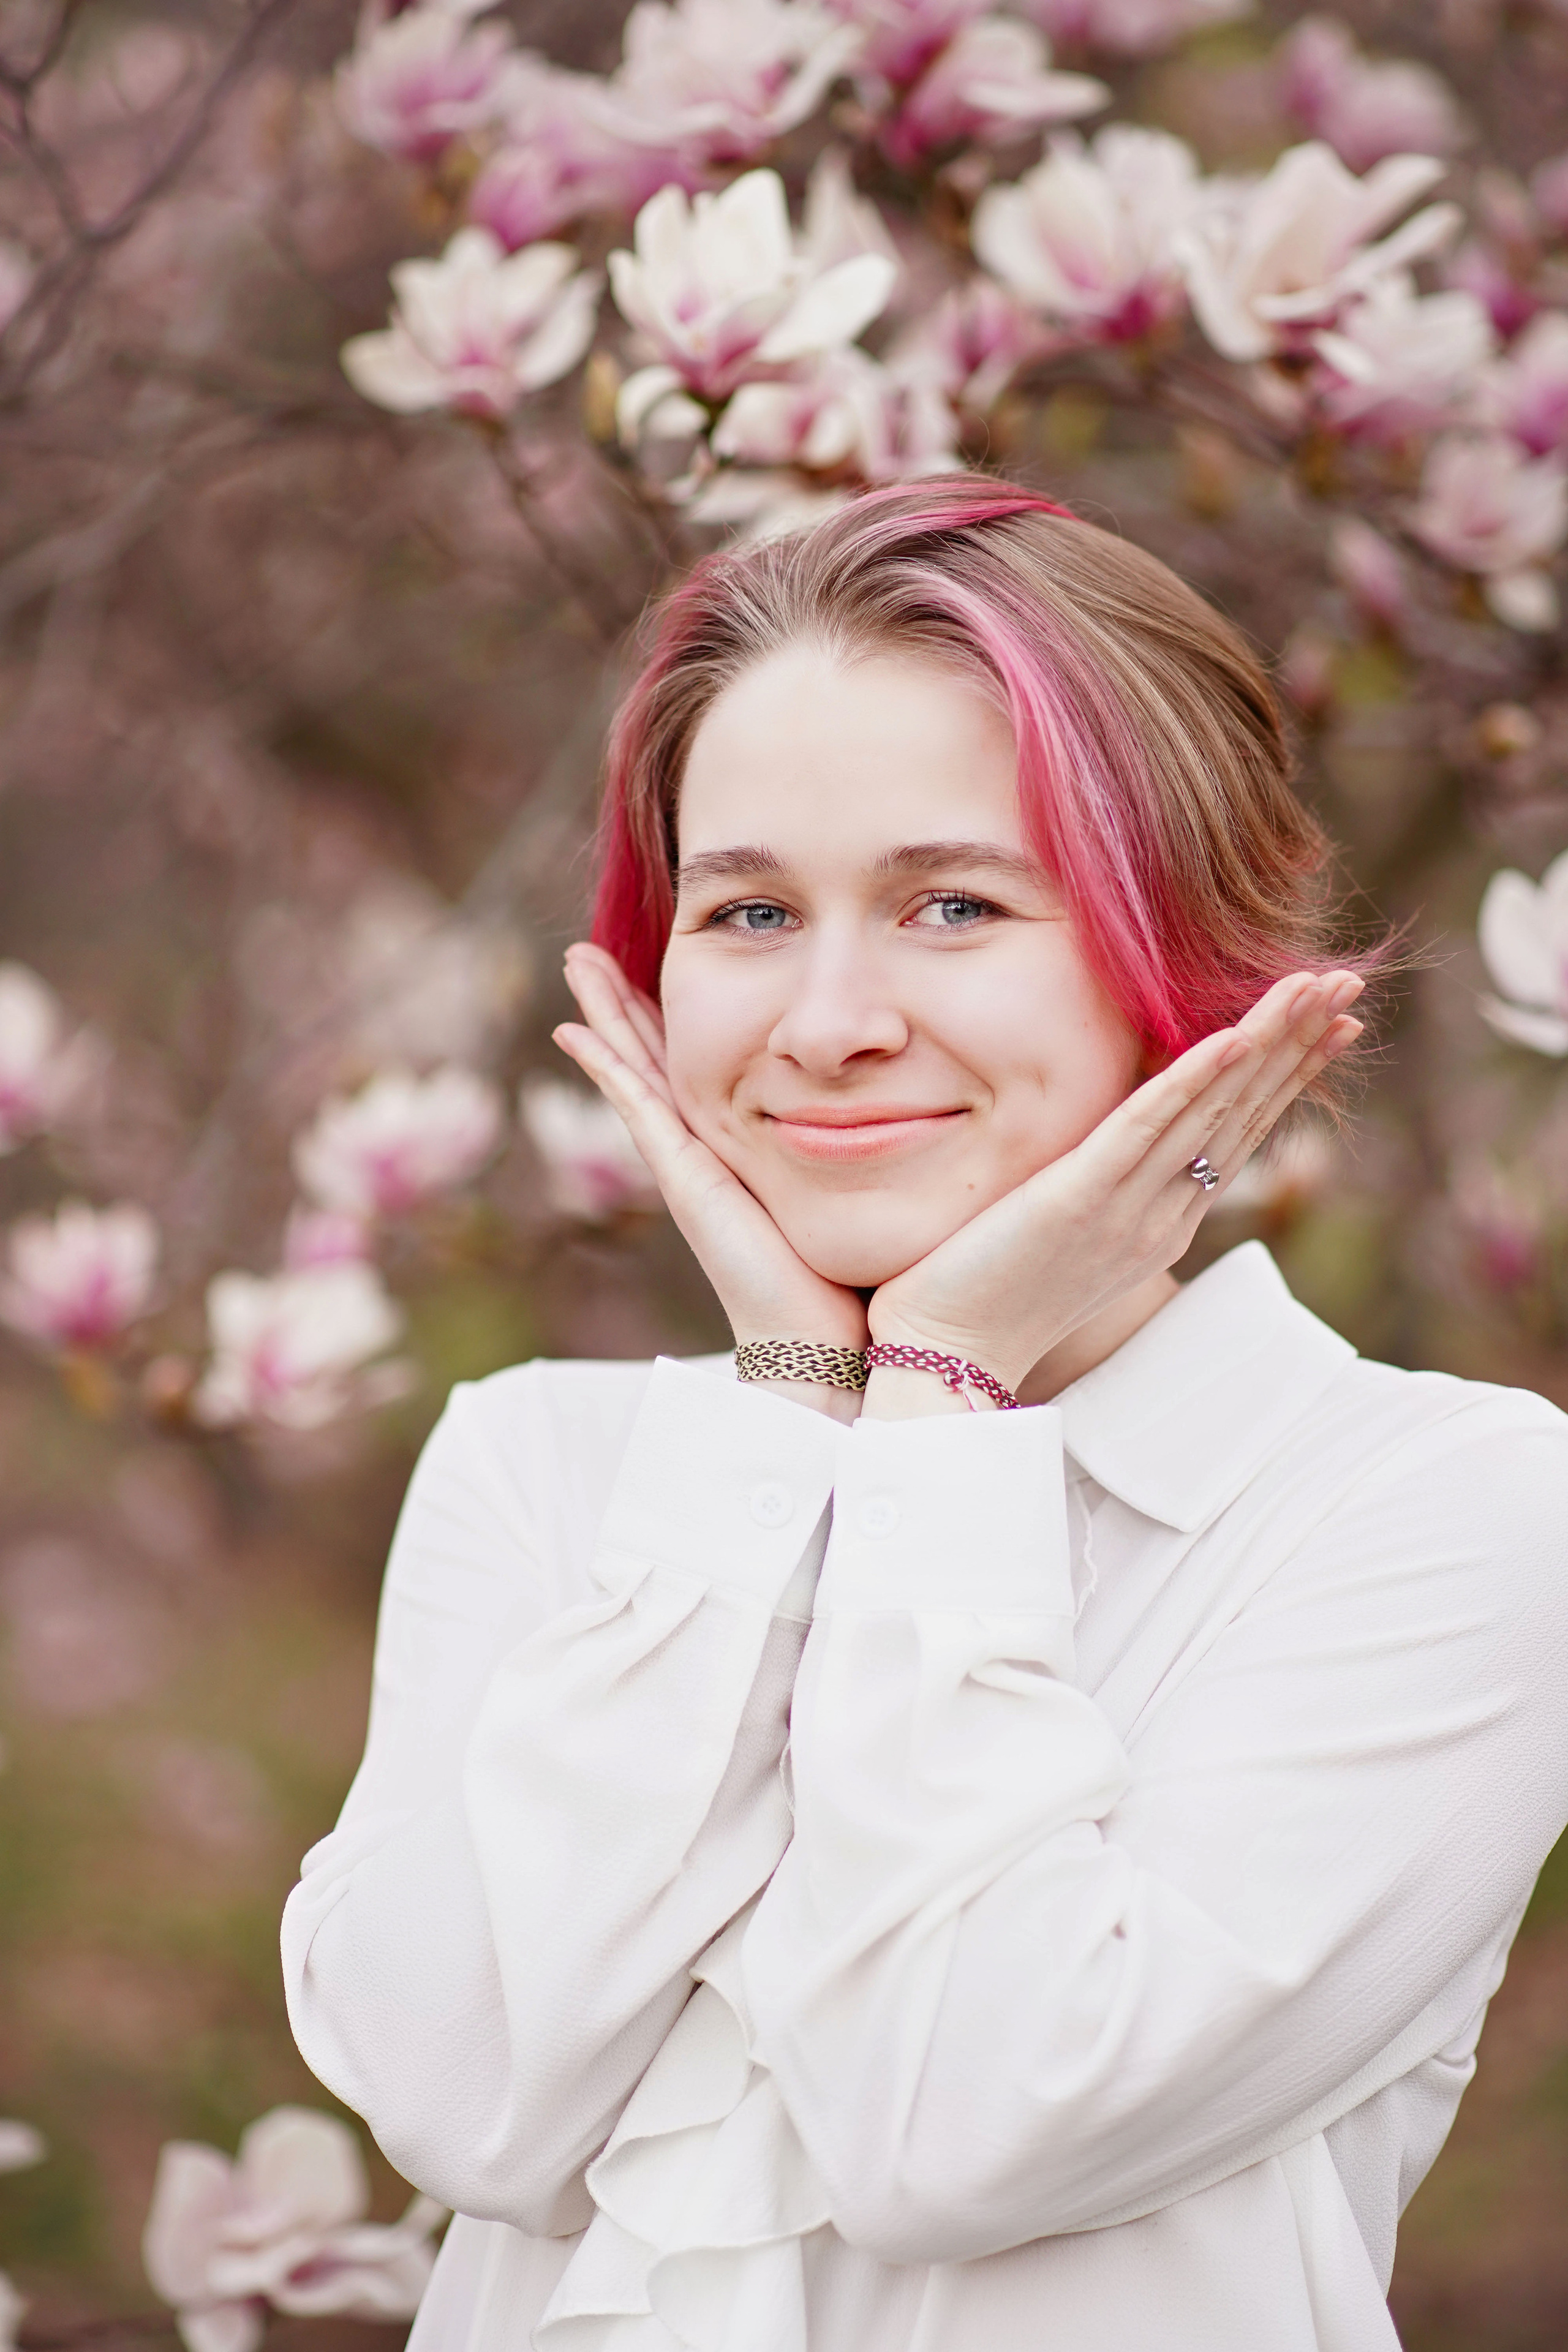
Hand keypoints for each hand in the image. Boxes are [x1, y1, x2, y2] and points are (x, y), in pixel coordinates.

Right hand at [552, 944, 869, 1359]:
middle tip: (590, 949)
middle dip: (628, 1003)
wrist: (842, 1354)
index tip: (682, 960)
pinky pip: (641, 1109)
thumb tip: (960, 1097)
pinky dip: (606, 1070)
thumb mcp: (889, 1187)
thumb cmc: (877, 1285)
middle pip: (662, 1059)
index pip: (722, 1067)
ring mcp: (696, 1168)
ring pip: (639, 1072)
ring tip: (576, 960)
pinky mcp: (689, 1182)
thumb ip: (903, 1143)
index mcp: (759, 1154)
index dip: (691, 1018)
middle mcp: (717, 1156)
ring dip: (605, 1017)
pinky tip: (575, 1032)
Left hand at [868, 970, 1364, 1395]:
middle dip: (1298, 1044)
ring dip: (1268, 1043)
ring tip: (1315, 986)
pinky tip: (1232, 1037)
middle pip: (1244, 1114)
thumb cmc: (990, 1295)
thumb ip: (1104, 1188)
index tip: (1333, 1025)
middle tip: (1346, 983)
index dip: (1288, 1075)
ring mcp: (1127, 1210)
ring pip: (1212, 1112)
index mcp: (1162, 1222)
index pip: (1240, 1133)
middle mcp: (1161, 1215)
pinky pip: (1145, 1130)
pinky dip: (1191, 1081)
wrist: (948, 1357)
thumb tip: (1118, 1143)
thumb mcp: (1067, 1236)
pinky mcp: (1079, 1201)